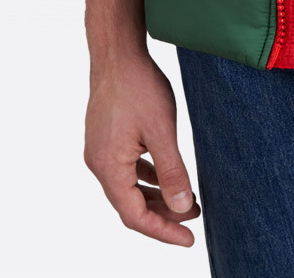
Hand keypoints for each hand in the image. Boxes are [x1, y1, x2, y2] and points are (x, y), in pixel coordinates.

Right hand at [84, 51, 201, 243]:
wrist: (117, 52)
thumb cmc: (137, 85)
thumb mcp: (162, 130)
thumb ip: (172, 171)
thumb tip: (181, 207)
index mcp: (108, 167)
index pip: (134, 216)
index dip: (163, 231)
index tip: (189, 240)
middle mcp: (99, 163)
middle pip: (130, 204)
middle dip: (163, 215)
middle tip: (194, 218)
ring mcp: (100, 150)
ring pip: (129, 187)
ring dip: (156, 196)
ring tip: (187, 199)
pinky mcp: (106, 138)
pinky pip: (127, 169)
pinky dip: (147, 177)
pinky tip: (167, 175)